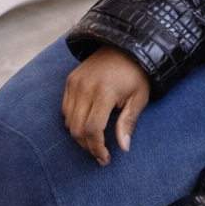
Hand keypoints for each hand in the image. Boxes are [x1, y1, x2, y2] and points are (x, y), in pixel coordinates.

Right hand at [62, 46, 149, 165]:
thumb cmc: (136, 75)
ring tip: (94, 143)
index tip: (105, 159)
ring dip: (79, 136)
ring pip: (68, 121)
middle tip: (100, 156)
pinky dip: (73, 122)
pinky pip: (65, 109)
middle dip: (87, 146)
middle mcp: (85, 88)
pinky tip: (86, 127)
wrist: (125, 46)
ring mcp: (75, 83)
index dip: (96, 148)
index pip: (92, 129)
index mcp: (104, 93)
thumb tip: (123, 147)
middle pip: (76, 128)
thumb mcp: (139, 99)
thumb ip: (128, 123)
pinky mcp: (70, 80)